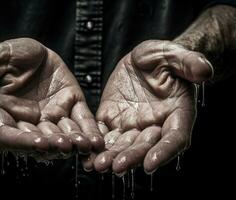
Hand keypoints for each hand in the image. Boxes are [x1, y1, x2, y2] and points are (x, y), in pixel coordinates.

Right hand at [0, 38, 103, 158]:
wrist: (29, 55)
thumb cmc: (7, 58)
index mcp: (4, 117)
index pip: (9, 137)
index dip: (24, 142)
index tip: (39, 143)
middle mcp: (28, 123)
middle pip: (40, 141)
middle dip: (54, 145)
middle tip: (66, 146)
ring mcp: (51, 117)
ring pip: (63, 134)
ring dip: (74, 142)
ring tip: (86, 145)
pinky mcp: (70, 107)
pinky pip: (81, 121)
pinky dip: (89, 131)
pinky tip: (98, 140)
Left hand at [93, 40, 212, 173]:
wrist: (144, 61)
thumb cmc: (163, 58)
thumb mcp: (175, 55)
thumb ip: (189, 63)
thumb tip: (205, 71)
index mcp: (176, 113)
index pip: (175, 137)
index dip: (164, 151)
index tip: (150, 164)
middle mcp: (154, 124)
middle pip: (145, 146)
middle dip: (131, 157)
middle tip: (117, 167)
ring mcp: (132, 124)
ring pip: (123, 144)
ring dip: (111, 156)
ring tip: (99, 165)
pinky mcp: (112, 118)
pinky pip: (103, 133)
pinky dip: (96, 144)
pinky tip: (87, 155)